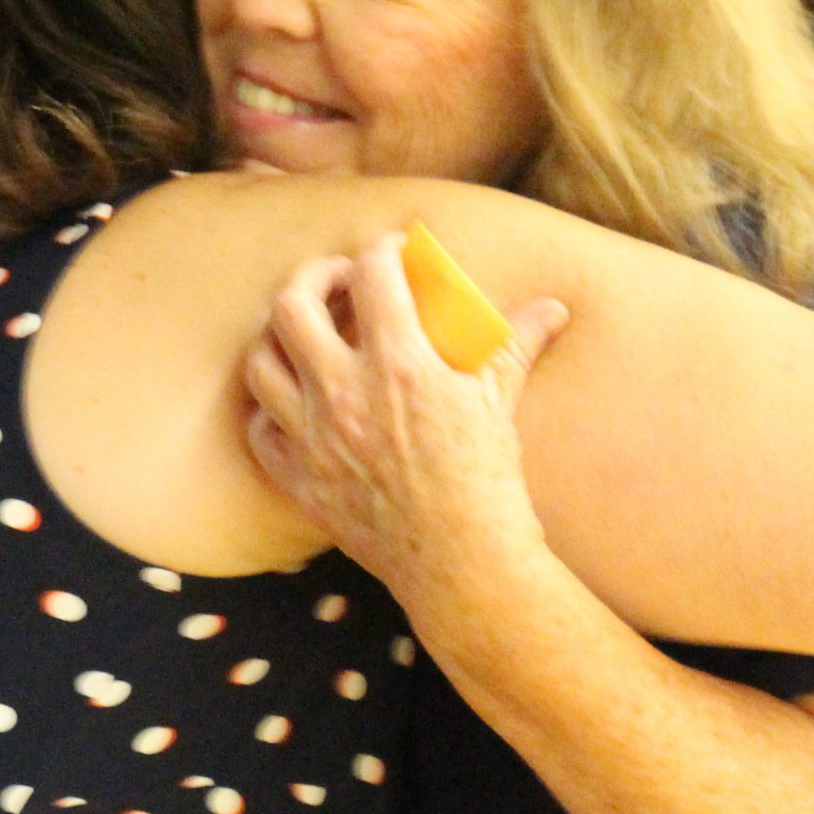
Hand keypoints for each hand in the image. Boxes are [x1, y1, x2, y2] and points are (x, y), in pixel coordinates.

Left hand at [242, 229, 568, 600]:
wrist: (463, 564)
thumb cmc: (487, 482)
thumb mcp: (500, 401)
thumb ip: (517, 343)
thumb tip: (554, 307)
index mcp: (399, 364)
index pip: (370, 273)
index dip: (381, 249)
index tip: (391, 251)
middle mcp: (343, 393)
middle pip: (290, 305)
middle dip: (311, 277)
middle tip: (335, 280)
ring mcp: (313, 438)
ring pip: (260, 362)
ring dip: (279, 337)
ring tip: (305, 332)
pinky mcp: (299, 480)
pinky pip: (259, 430)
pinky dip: (268, 409)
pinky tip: (292, 402)